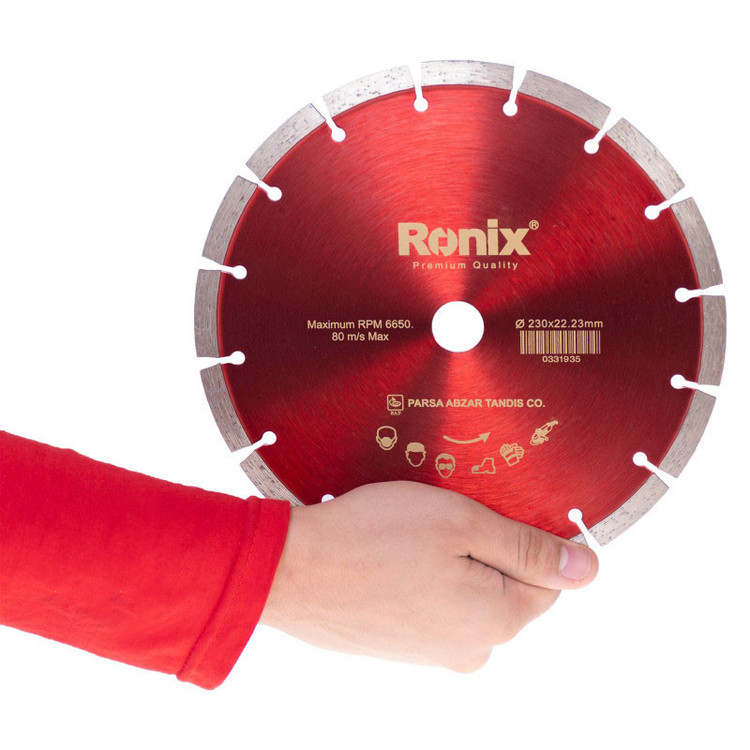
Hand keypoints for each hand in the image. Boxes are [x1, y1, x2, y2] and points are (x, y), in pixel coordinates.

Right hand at [261, 481, 597, 671]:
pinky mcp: (400, 647)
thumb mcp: (461, 523)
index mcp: (496, 620)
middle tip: (441, 517)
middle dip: (486, 549)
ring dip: (451, 563)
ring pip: (467, 595)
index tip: (488, 510)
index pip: (547, 580)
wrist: (290, 570)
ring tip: (410, 536)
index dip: (526, 536)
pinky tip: (392, 558)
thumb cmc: (372, 537)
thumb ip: (528, 548)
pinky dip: (423, 579)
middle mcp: (469, 648)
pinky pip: (432, 606)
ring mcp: (431, 653)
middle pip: (505, 588)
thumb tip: (586, 568)